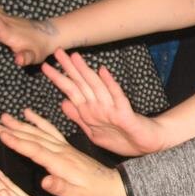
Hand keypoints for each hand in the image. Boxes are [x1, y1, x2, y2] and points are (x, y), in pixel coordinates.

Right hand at [0, 108, 125, 195]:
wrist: (115, 186)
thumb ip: (61, 189)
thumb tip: (44, 181)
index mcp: (62, 164)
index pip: (35, 150)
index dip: (17, 142)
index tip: (1, 134)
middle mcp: (62, 152)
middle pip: (33, 138)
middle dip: (13, 130)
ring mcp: (65, 148)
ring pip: (40, 133)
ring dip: (21, 125)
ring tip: (4, 117)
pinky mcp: (68, 148)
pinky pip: (51, 131)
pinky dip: (39, 122)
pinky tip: (29, 115)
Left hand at [44, 49, 165, 156]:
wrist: (148, 144)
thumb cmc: (123, 138)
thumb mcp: (93, 132)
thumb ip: (79, 118)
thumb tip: (63, 103)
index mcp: (90, 111)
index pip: (72, 91)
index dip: (59, 78)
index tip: (46, 66)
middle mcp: (99, 106)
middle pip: (81, 84)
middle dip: (68, 68)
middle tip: (57, 51)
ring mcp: (112, 109)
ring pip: (95, 87)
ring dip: (85, 72)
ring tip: (75, 57)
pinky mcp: (125, 114)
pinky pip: (116, 97)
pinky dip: (109, 84)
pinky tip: (103, 71)